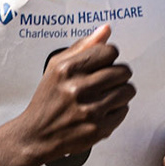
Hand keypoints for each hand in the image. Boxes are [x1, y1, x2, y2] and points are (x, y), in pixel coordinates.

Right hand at [19, 25, 134, 164]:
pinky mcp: (98, 129)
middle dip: (118, 75)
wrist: (37, 135)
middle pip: (123, 71)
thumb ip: (82, 46)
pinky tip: (101, 111)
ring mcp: (89, 110)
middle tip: (106, 82)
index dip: (109, 57)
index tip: (103, 64)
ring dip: (119, 92)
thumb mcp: (56, 67)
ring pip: (127, 91)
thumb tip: (105, 29)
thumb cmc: (47, 100)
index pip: (110, 51)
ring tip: (104, 97)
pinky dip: (116, 111)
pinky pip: (124, 111)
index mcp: (68, 70)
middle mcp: (78, 89)